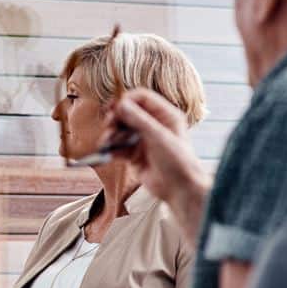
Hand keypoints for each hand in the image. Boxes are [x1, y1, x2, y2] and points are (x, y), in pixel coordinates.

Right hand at [106, 89, 207, 205]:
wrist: (179, 190)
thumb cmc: (178, 162)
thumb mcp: (158, 137)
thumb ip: (139, 119)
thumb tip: (120, 104)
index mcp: (165, 115)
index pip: (141, 97)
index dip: (126, 100)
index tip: (114, 109)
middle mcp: (153, 125)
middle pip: (127, 113)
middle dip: (115, 119)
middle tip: (108, 126)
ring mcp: (143, 140)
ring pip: (120, 130)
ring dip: (110, 135)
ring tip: (107, 143)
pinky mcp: (134, 155)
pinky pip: (118, 147)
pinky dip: (111, 150)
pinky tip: (108, 154)